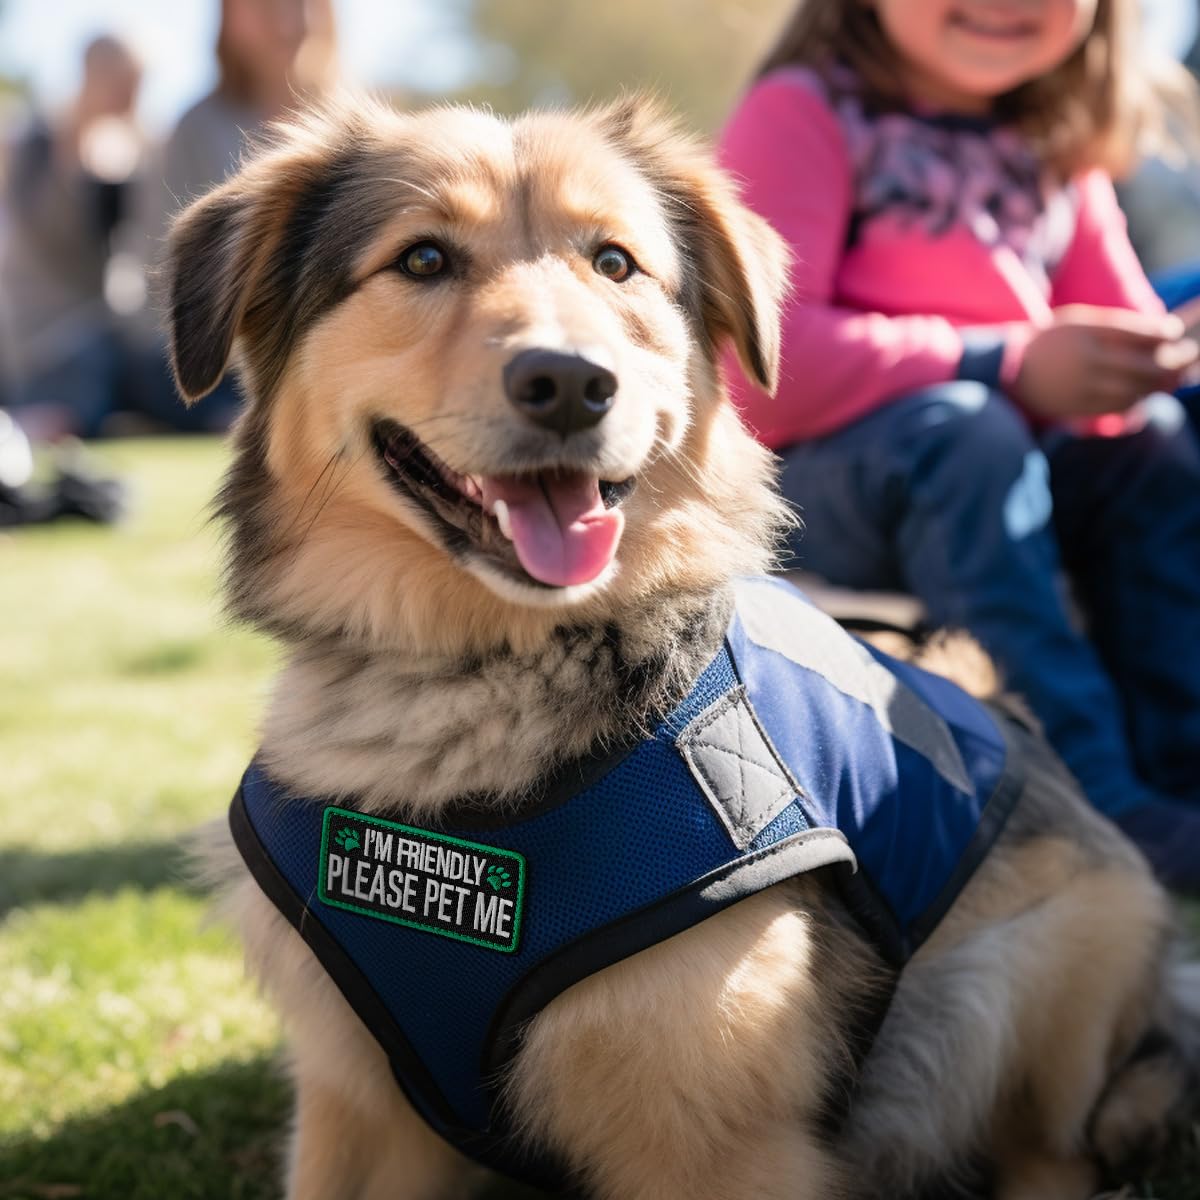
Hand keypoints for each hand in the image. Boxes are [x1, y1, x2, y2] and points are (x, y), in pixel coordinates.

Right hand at [1013, 306, 1197, 419]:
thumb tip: (1162, 336)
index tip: (1174, 333)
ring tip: (1174, 377)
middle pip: (1144, 364)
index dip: (1163, 334)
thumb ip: (1116, 326)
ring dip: (1160, 384)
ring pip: (1136, 388)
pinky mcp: (1080, 407)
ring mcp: (1083, 387)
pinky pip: (1119, 406)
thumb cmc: (1049, 342)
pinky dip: (1138, 399)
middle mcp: (1087, 361)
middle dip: (1173, 362)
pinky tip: (1145, 393)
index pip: (1138, 333)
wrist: (1008, 372)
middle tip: (1189, 357)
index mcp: (1086, 333)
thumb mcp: (1078, 322)